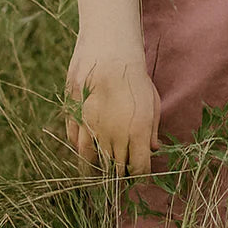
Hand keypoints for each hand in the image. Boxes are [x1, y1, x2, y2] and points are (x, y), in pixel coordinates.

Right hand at [65, 43, 160, 176]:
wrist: (109, 52)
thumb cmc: (135, 76)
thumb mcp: (152, 101)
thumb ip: (152, 128)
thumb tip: (152, 149)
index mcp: (137, 133)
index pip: (139, 168)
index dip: (141, 175)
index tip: (140, 174)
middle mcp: (114, 136)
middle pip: (116, 168)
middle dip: (121, 172)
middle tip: (122, 169)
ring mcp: (91, 128)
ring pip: (91, 160)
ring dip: (97, 167)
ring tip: (101, 166)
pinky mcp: (74, 117)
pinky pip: (75, 141)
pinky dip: (81, 147)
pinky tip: (87, 145)